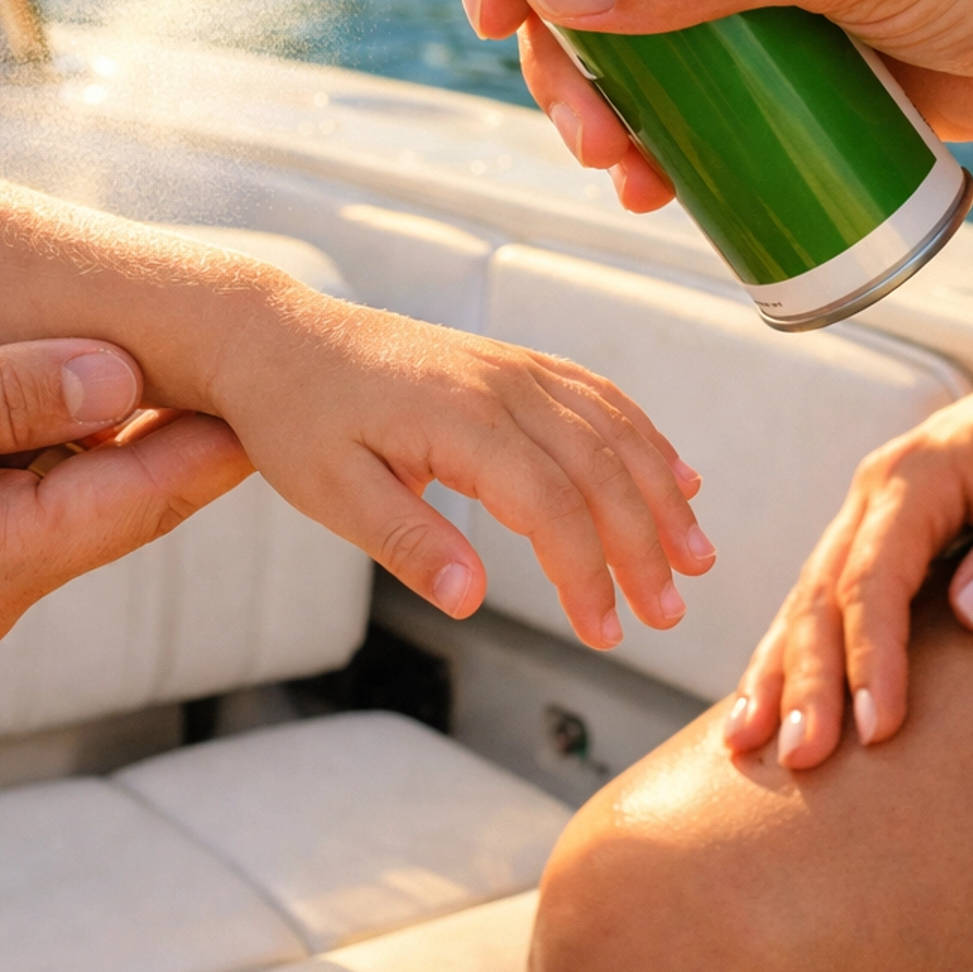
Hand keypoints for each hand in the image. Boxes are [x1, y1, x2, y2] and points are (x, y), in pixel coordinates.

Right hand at [0, 339, 248, 646]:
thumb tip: (120, 377)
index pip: (150, 493)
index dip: (225, 430)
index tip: (288, 373)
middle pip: (130, 496)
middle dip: (193, 424)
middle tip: (263, 348)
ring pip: (82, 491)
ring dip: (126, 424)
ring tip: (193, 347)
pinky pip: (30, 492)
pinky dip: (62, 436)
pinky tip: (82, 379)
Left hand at [208, 287, 714, 647]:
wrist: (276, 337)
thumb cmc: (295, 418)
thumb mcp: (331, 493)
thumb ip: (408, 543)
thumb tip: (472, 602)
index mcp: (459, 417)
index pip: (551, 505)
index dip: (587, 574)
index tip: (604, 634)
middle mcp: (500, 382)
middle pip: (599, 468)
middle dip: (644, 544)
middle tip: (667, 614)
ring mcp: (511, 365)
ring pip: (612, 428)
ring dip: (660, 492)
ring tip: (696, 556)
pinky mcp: (510, 362)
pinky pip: (595, 396)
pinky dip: (643, 437)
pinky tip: (675, 475)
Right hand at [723, 323, 972, 769]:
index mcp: (916, 475)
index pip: (875, 577)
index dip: (871, 655)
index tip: (876, 727)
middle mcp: (874, 491)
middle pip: (824, 592)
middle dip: (806, 678)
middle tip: (799, 755)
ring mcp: (865, 510)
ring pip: (806, 595)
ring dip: (777, 669)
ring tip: (746, 740)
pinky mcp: (871, 532)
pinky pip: (819, 593)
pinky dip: (787, 646)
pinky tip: (764, 696)